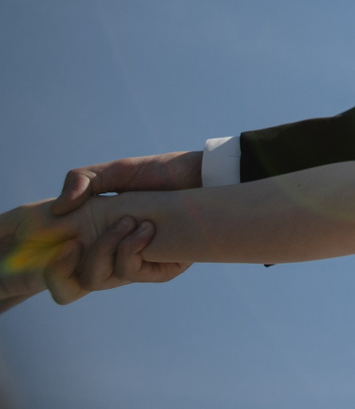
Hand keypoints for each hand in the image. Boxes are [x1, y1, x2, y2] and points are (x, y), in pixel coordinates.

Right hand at [0, 151, 203, 310]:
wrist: (203, 174)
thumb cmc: (161, 172)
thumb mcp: (116, 171)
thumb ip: (82, 180)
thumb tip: (58, 209)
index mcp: (99, 238)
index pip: (64, 270)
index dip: (55, 266)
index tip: (64, 242)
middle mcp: (116, 255)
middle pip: (81, 279)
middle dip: (86, 255)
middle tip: (106, 227)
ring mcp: (140, 262)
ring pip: (106, 277)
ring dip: (113, 250)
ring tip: (135, 222)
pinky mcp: (165, 266)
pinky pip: (138, 274)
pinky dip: (133, 255)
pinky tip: (147, 230)